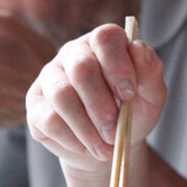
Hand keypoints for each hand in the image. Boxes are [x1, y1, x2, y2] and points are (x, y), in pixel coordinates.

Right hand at [26, 23, 166, 173]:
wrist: (111, 145)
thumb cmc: (133, 113)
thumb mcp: (151, 95)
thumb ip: (150, 72)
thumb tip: (139, 49)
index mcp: (102, 44)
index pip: (105, 38)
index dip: (118, 65)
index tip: (129, 95)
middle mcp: (73, 54)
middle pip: (81, 68)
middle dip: (101, 105)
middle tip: (115, 132)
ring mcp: (50, 78)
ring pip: (62, 95)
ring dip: (87, 127)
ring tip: (105, 147)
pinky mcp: (36, 106)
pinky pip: (49, 120)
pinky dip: (73, 139)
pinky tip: (86, 147)